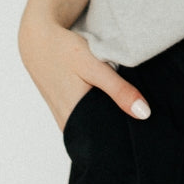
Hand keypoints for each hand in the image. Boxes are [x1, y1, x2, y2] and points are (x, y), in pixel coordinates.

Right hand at [17, 0, 149, 130]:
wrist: (38, 41)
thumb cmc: (64, 50)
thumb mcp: (94, 66)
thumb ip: (119, 90)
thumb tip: (144, 114)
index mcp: (74, 118)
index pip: (105, 141)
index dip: (125, 138)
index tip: (145, 132)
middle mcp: (66, 123)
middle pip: (99, 135)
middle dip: (119, 129)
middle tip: (141, 118)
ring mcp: (63, 118)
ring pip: (92, 126)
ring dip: (108, 118)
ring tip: (128, 109)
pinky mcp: (63, 110)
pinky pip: (84, 118)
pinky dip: (98, 111)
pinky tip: (110, 101)